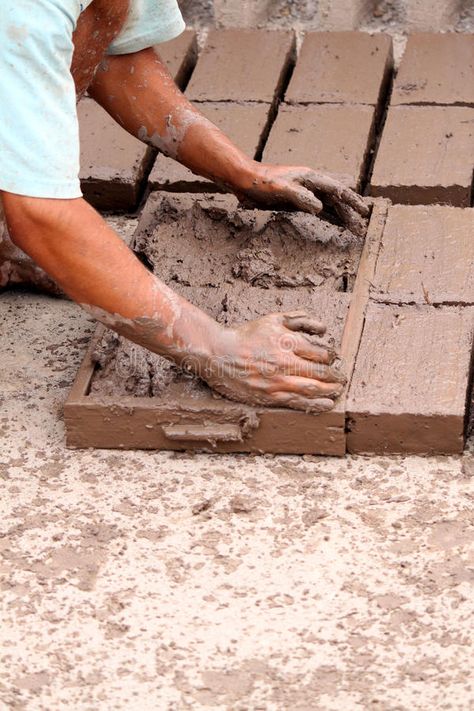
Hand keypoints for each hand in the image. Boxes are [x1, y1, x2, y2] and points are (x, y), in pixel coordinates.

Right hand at [194, 311, 346, 412]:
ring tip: (338, 391)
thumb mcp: (273, 320)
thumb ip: (299, 320)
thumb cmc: (247, 336)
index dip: (332, 357)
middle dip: (336, 376)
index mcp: (287, 342)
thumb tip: (323, 330)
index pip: (321, 354)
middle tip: (342, 378)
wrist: (218, 354)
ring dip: (330, 391)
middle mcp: (285, 363)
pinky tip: (327, 404)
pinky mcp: (270, 396)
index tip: (333, 359)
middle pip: (321, 373)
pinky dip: (316, 404)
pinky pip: (298, 403)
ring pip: (313, 389)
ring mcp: (277, 382)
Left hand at [234, 163, 369, 236]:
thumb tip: (320, 208)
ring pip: (329, 205)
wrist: (244, 181)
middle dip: (350, 212)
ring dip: (342, 216)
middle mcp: (311, 184)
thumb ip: (301, 197)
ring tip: (355, 229)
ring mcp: (305, 193)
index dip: (351, 201)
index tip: (363, 211)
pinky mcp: (298, 202)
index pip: (336, 190)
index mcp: (310, 178)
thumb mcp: (281, 189)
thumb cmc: (261, 183)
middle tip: (363, 226)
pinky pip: (319, 211)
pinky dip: (330, 217)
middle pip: (336, 199)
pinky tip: (337, 224)